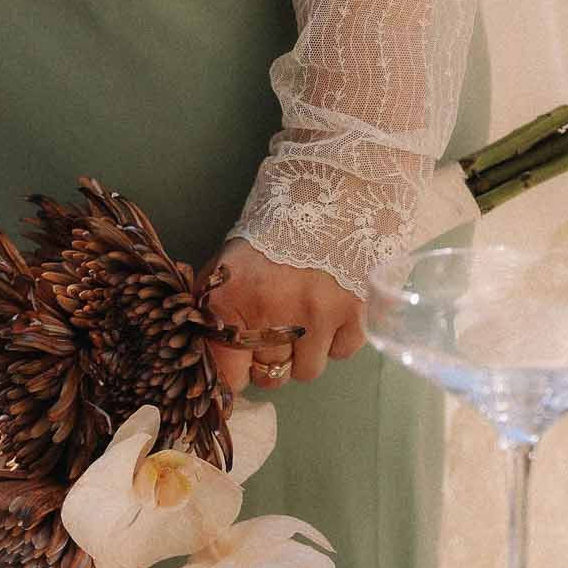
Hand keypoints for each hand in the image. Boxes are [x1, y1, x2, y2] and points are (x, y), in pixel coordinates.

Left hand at [201, 239, 365, 396]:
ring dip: (305, 352)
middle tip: (278, 326)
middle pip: (270, 376)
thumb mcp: (228, 266)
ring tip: (306, 316)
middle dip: (272, 358)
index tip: (243, 364)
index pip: (229, 377)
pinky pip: (342, 353)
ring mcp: (317, 316)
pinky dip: (337, 338)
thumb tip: (212, 362)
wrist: (329, 191)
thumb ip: (215, 312)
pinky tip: (332, 307)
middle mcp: (272, 314)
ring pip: (307, 371)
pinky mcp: (355, 313)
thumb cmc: (272, 232)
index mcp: (231, 302)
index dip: (237, 372)